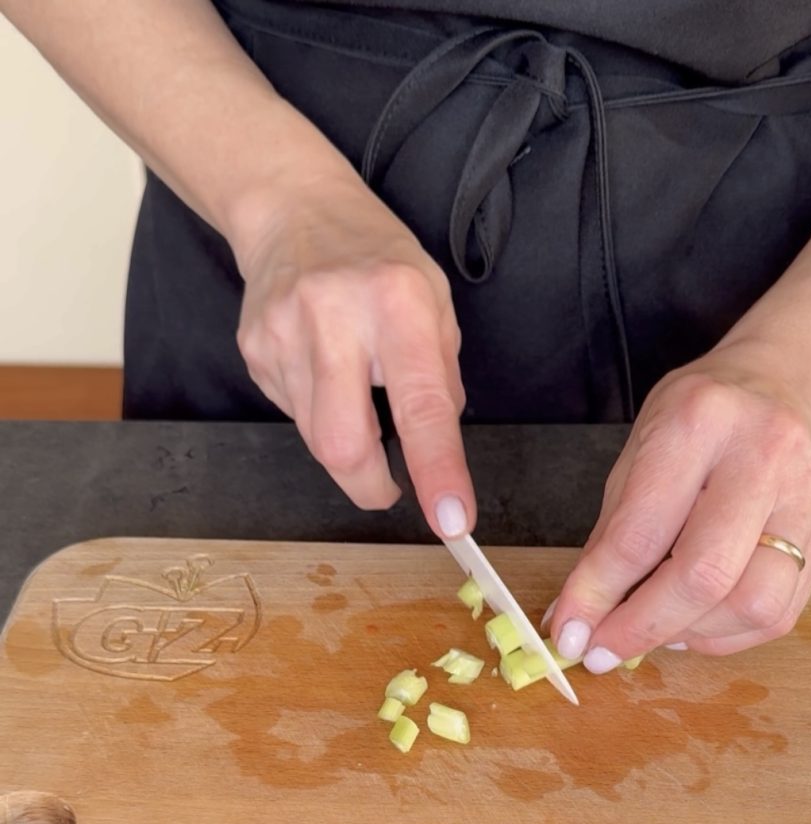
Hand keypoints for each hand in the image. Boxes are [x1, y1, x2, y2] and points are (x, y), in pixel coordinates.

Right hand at [231, 175, 473, 537]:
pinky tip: (323, 370)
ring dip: (345, 442)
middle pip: (343, 445)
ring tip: (355, 390)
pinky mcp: (253, 351)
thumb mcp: (435, 301)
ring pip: (315, 438)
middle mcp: (335, 317)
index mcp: (398, 303)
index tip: (453, 522)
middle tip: (389, 488)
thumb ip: (440, 377)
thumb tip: (436, 450)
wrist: (293, 210)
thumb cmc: (379, 259)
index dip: (438, 472)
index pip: (422, 406)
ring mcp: (283, 334)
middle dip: (370, 486)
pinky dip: (319, 413)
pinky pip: (293, 415)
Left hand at [548, 352, 810, 667]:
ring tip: (653, 628)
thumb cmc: (696, 421)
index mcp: (699, 424)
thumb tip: (577, 616)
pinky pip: (777, 615)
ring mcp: (805, 499)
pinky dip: (724, 635)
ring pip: (752, 605)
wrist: (779, 387)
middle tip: (605, 650)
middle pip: (706, 574)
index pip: (641, 532)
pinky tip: (692, 622)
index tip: (571, 632)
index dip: (598, 593)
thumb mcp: (637, 455)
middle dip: (643, 627)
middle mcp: (761, 458)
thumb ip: (610, 537)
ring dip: (690, 634)